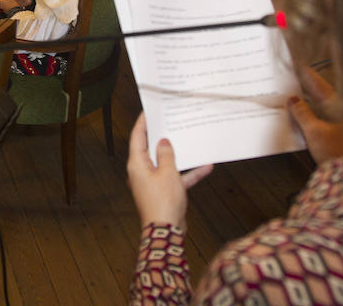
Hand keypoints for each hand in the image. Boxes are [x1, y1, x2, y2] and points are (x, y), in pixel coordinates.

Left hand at [127, 113, 213, 228]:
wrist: (166, 231)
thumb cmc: (163, 202)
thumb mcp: (168, 173)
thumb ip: (166, 155)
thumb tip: (163, 142)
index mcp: (137, 164)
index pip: (137, 138)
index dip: (142, 123)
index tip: (148, 112)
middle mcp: (142, 172)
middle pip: (151, 149)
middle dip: (162, 137)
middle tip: (169, 121)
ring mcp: (153, 182)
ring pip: (166, 163)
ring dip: (179, 155)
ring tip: (189, 140)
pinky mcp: (163, 192)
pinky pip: (176, 178)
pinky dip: (188, 173)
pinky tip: (205, 167)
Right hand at [288, 67, 342, 163]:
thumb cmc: (335, 151)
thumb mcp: (314, 130)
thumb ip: (302, 113)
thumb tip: (292, 100)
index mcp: (338, 107)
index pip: (320, 86)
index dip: (308, 76)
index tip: (297, 66)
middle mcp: (339, 112)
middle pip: (319, 94)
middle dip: (304, 87)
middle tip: (290, 78)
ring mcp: (336, 122)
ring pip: (317, 106)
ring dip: (304, 100)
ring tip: (289, 93)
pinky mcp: (332, 133)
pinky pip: (317, 117)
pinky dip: (306, 113)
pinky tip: (296, 113)